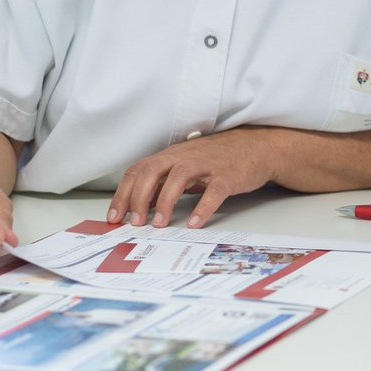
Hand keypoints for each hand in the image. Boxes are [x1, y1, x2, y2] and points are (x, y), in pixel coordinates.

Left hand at [108, 128, 276, 229]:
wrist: (256, 147)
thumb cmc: (218, 159)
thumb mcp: (185, 167)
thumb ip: (163, 182)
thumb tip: (140, 205)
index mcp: (171, 156)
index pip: (138, 171)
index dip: (123, 194)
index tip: (114, 217)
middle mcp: (184, 157)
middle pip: (152, 172)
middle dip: (138, 198)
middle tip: (135, 223)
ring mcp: (207, 165)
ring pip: (178, 178)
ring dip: (165, 201)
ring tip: (160, 224)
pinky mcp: (228, 175)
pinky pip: (214, 191)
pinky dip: (203, 208)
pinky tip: (194, 223)